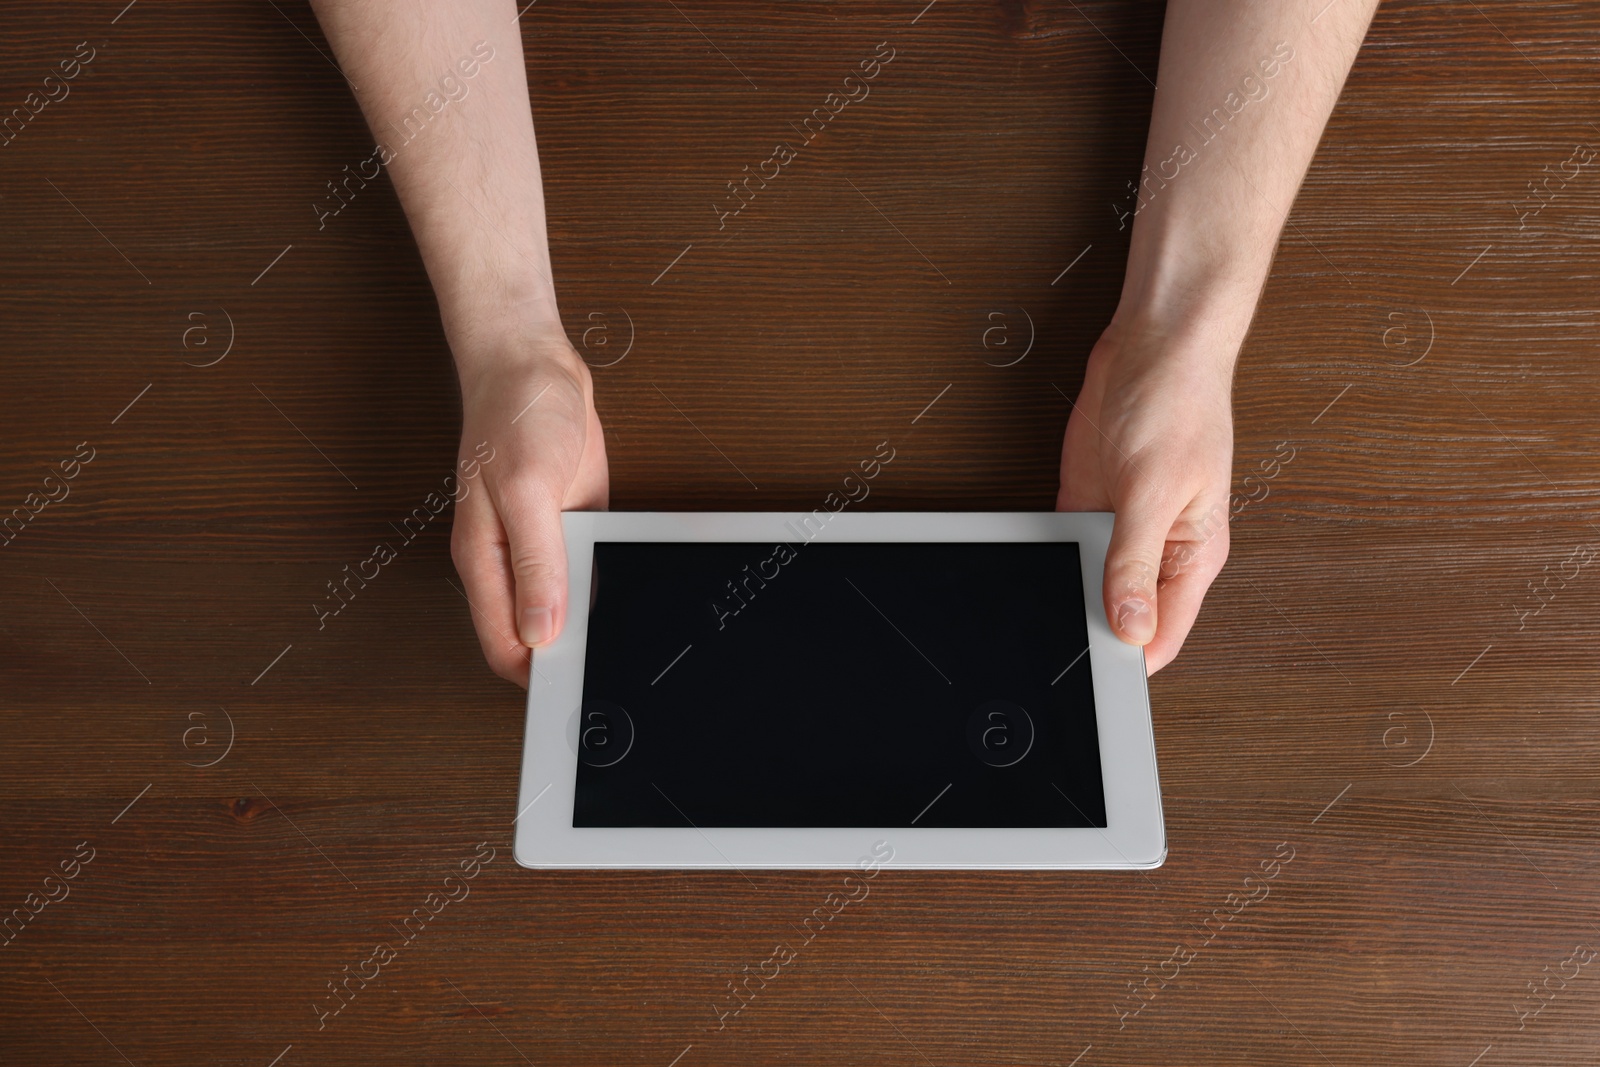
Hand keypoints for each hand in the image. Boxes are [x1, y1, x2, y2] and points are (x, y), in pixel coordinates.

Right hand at [450, 316, 608, 686]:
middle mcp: (510, 560)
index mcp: (484, 558)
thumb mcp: (527, 488)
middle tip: (610, 669)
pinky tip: (631, 588)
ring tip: (626, 639)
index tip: (574, 689)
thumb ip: (536, 561)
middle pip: (535, 635)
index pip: (504, 644)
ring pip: (565, 608)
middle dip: (568, 657)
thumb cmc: (514, 413)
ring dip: (591, 623)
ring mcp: (543, 546)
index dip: (535, 675)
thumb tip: (540, 629)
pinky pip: (589, 573)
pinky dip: (607, 584)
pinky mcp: (573, 527)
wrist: (535, 364)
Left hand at [1057, 310, 1233, 673]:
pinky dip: (1050, 554)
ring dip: (1068, 590)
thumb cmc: (1179, 404)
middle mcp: (1159, 548)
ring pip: (1089, 584)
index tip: (1093, 675)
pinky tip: (1035, 561)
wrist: (1153, 344)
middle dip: (1093, 627)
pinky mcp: (1088, 503)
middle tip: (1055, 641)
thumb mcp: (1154, 492)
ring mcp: (1121, 526)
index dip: (1130, 659)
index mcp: (1193, 555)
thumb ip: (1134, 563)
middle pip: (1124, 614)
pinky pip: (1065, 546)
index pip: (1163, 634)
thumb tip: (1131, 628)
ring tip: (1041, 601)